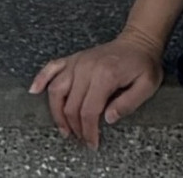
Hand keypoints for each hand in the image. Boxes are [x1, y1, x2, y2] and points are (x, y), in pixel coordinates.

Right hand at [28, 31, 163, 148]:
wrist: (140, 40)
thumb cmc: (144, 63)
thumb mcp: (147, 85)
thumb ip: (129, 103)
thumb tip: (107, 118)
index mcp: (105, 75)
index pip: (89, 111)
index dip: (88, 131)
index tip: (92, 143)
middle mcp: (87, 67)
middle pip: (71, 105)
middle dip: (75, 127)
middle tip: (82, 138)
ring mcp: (78, 61)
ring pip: (56, 90)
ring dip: (57, 113)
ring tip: (64, 128)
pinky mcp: (74, 58)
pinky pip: (52, 67)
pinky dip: (41, 78)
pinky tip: (34, 91)